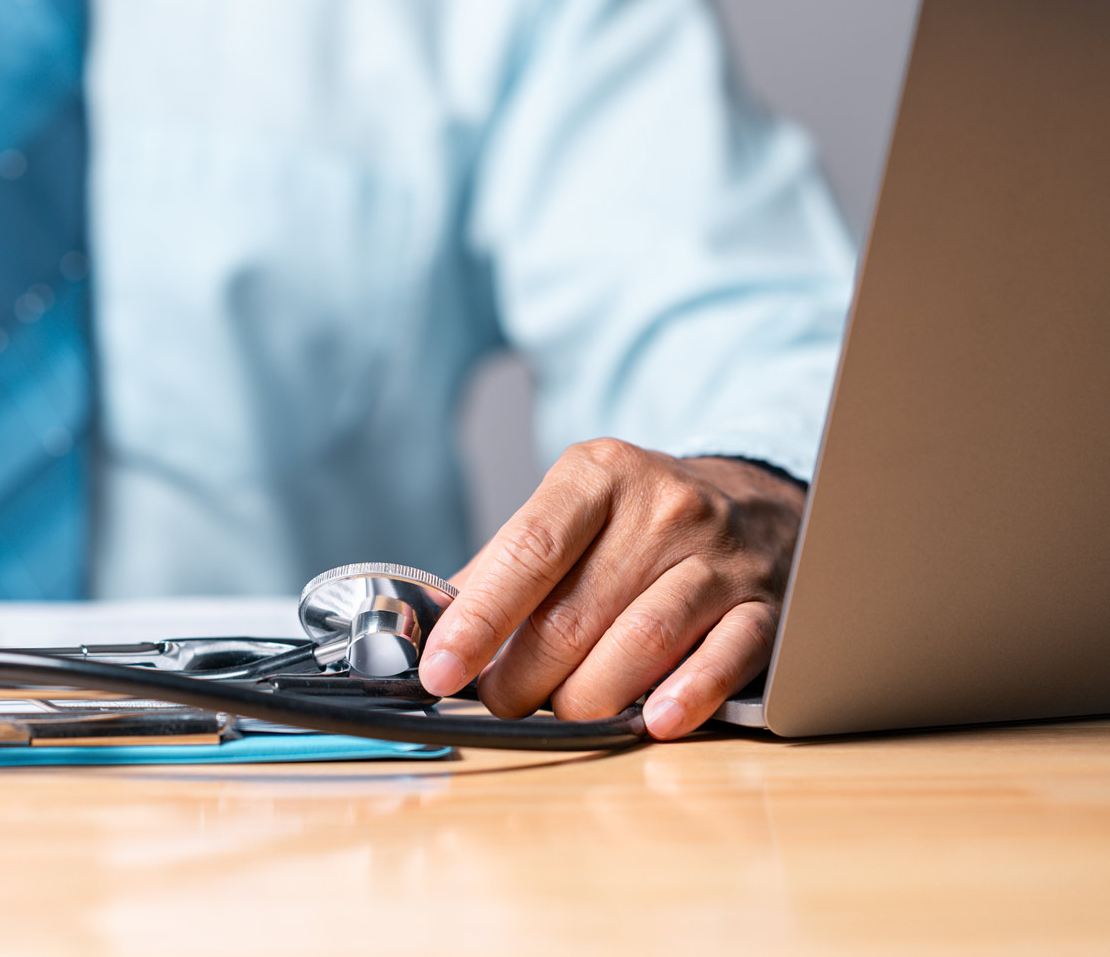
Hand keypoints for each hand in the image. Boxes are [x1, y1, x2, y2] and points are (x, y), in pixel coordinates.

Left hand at [418, 440, 803, 739]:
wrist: (760, 501)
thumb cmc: (638, 523)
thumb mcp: (569, 516)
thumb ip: (501, 570)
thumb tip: (432, 633)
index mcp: (597, 475)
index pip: (527, 553)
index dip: (478, 620)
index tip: (441, 670)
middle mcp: (662, 508)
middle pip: (575, 614)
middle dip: (524, 677)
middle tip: (500, 702)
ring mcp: (720, 557)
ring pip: (642, 642)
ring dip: (587, 696)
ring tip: (560, 713)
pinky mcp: (764, 605)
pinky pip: (725, 658)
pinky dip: (687, 695)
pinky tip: (655, 721)